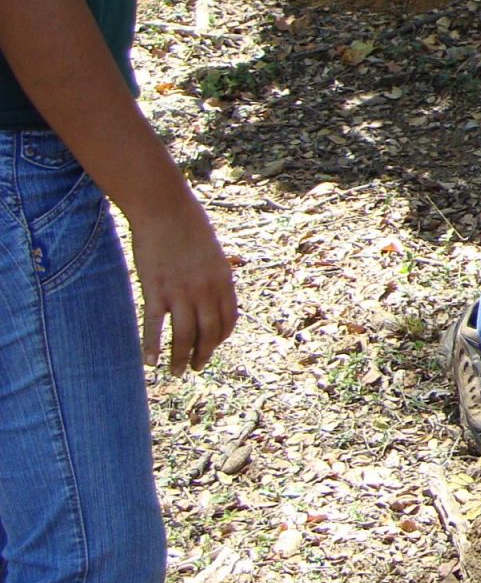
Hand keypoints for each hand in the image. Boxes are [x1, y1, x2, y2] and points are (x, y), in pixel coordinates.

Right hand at [129, 196, 237, 374]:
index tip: (212, 346)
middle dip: (202, 355)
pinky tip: (149, 361)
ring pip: (183, 336)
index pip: (228, 321)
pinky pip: (154, 327)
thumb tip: (214, 290)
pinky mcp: (155, 291)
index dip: (220, 338)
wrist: (165, 210)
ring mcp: (180, 293)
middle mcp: (206, 291)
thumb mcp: (212, 252)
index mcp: (224, 281)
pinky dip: (152, 347)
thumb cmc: (188, 226)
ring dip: (180, 359)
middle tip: (195, 368)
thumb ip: (215, 274)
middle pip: (208, 334)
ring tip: (177, 372)